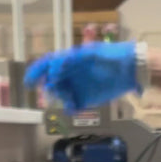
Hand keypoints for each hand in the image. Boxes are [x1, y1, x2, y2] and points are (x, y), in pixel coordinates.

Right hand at [24, 42, 140, 112]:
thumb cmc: (113, 56)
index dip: (36, 72)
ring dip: (59, 97)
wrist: (132, 69)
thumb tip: (55, 68)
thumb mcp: (92, 53)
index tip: (28, 82)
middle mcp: (71, 74)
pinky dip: (69, 108)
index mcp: (70, 60)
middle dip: (48, 86)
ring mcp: (78, 87)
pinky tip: (71, 107)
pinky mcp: (87, 99)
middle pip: (51, 81)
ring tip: (67, 98)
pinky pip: (72, 106)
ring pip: (60, 94)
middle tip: (52, 90)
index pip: (48, 64)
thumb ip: (72, 60)